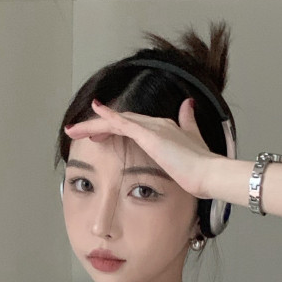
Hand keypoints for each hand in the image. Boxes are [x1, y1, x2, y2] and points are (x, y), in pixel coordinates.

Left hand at [64, 98, 220, 200]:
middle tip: (76, 132)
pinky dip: (106, 118)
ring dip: (92, 125)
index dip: (112, 127)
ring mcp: (152, 128)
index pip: (131, 125)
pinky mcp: (150, 136)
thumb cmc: (201, 169)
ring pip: (115, 121)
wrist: (209, 175)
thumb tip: (189, 105)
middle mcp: (155, 125)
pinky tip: (91, 116)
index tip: (97, 136)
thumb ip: (188, 124)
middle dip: (96, 126)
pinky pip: (122, 123)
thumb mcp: (193, 143)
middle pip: (119, 120)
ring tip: (72, 131)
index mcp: (163, 129)